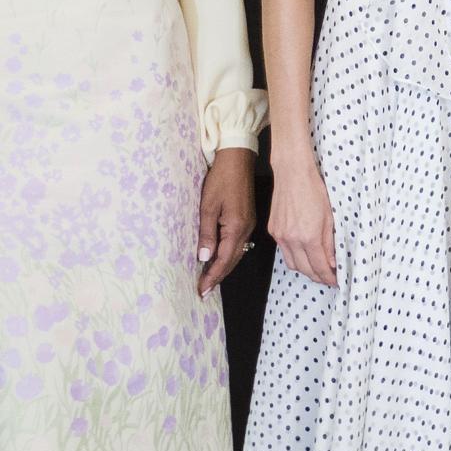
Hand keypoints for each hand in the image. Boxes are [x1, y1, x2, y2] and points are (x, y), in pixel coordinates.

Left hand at [198, 147, 255, 294]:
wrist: (238, 159)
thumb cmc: (221, 179)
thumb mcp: (208, 206)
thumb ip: (207, 233)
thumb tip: (204, 257)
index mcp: (236, 228)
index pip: (223, 260)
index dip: (212, 276)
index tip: (201, 290)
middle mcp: (246, 230)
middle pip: (232, 260)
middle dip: (218, 277)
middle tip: (204, 291)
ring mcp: (248, 225)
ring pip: (236, 254)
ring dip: (223, 268)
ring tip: (209, 280)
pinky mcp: (247, 220)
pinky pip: (238, 244)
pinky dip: (228, 256)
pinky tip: (219, 259)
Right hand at [269, 158, 336, 284]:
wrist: (292, 173)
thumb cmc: (313, 189)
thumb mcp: (329, 217)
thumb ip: (330, 243)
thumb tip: (332, 262)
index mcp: (309, 236)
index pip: (320, 267)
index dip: (329, 277)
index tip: (335, 280)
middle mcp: (292, 239)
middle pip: (305, 270)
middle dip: (318, 277)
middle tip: (328, 277)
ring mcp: (280, 236)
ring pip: (293, 264)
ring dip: (305, 270)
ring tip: (317, 268)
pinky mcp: (273, 230)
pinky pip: (284, 252)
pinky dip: (295, 257)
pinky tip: (304, 254)